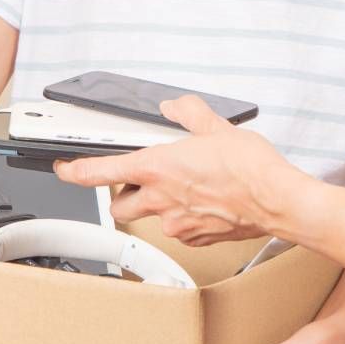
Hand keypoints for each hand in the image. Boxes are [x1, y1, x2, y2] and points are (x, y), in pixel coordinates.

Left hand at [55, 95, 306, 245]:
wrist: (280, 201)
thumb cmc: (252, 169)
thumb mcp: (216, 128)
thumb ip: (189, 114)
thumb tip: (175, 106)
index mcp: (156, 168)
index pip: (97, 172)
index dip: (73, 172)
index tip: (64, 169)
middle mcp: (159, 199)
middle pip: (118, 204)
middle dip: (121, 193)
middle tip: (137, 180)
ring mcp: (175, 223)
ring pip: (148, 218)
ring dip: (153, 206)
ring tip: (179, 190)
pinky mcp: (194, 237)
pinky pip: (177, 229)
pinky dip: (182, 217)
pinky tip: (202, 204)